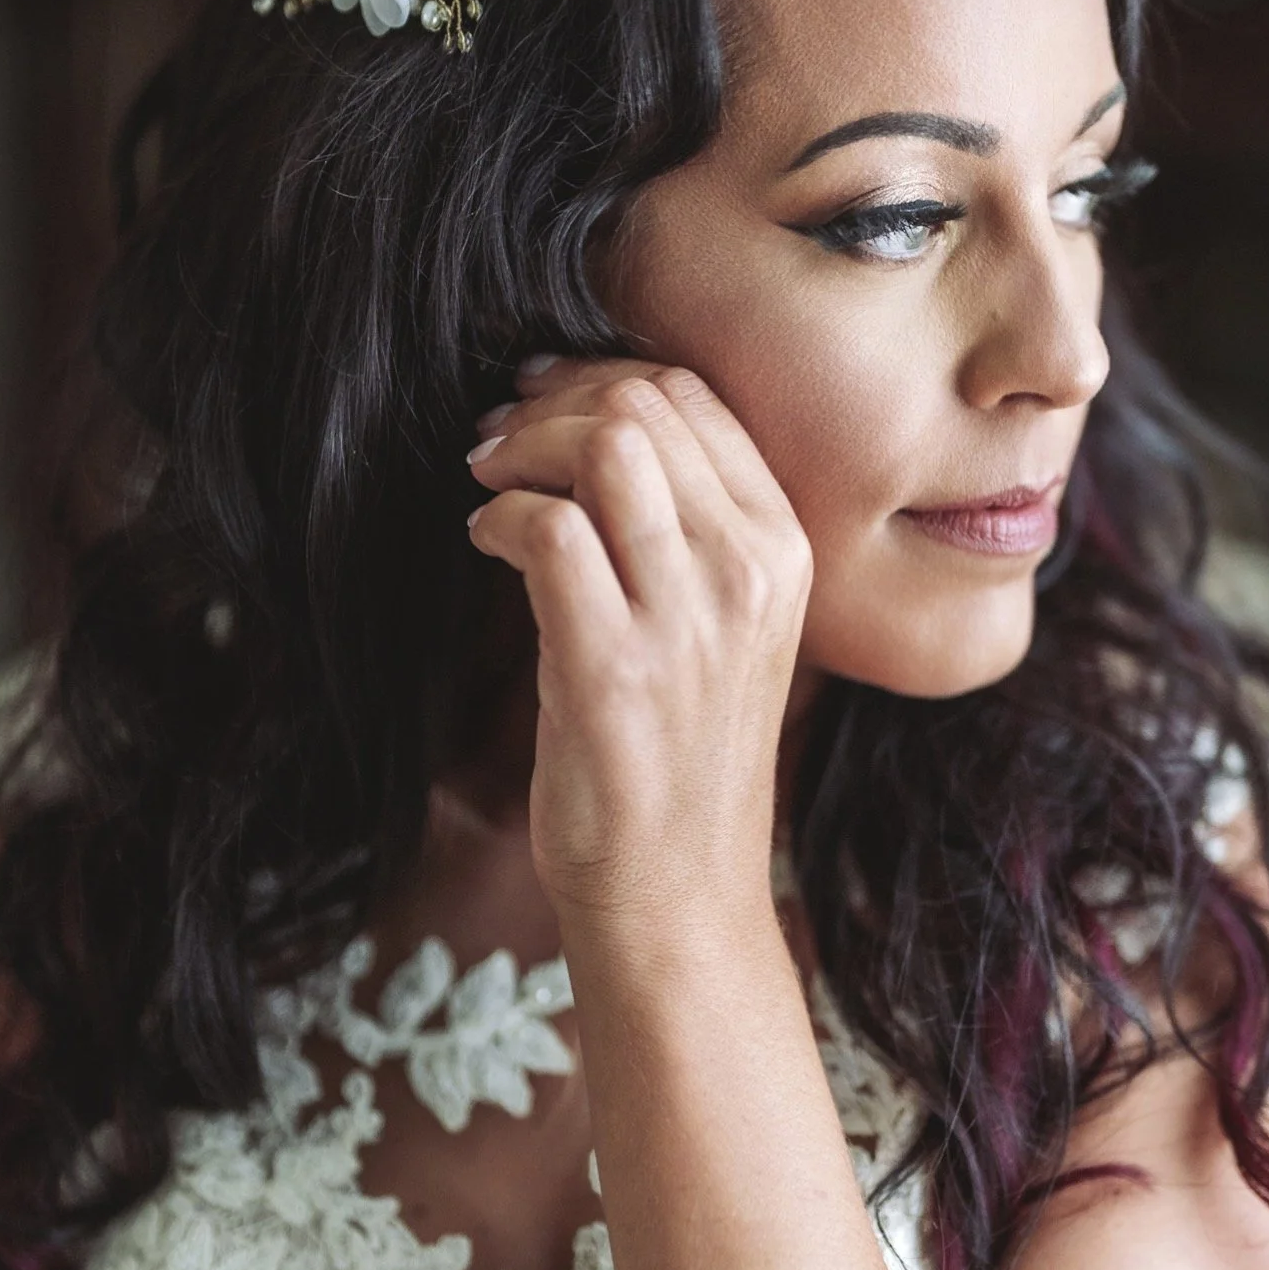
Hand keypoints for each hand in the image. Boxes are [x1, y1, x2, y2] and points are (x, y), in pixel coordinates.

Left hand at [467, 358, 811, 934]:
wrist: (678, 891)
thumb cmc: (682, 761)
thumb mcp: (722, 629)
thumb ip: (687, 534)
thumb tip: (596, 431)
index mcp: (784, 552)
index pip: (696, 399)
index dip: (603, 378)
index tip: (545, 398)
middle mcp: (749, 572)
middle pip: (645, 406)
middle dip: (554, 402)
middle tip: (499, 436)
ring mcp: (687, 619)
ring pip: (604, 448)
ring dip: (523, 446)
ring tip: (488, 478)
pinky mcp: (614, 666)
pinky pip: (547, 529)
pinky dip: (499, 515)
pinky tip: (484, 542)